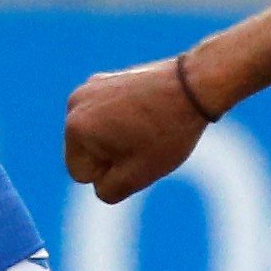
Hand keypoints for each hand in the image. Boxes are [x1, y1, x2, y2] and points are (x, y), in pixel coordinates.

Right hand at [65, 57, 215, 201]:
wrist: (195, 84)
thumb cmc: (167, 132)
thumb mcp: (138, 176)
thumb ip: (108, 191)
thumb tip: (98, 183)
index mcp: (76, 128)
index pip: (82, 174)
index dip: (112, 173)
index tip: (138, 154)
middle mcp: (75, 104)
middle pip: (85, 152)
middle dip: (112, 155)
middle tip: (145, 141)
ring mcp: (90, 87)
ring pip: (96, 135)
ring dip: (117, 138)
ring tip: (148, 127)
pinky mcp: (105, 79)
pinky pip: (105, 116)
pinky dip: (122, 119)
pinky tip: (148, 112)